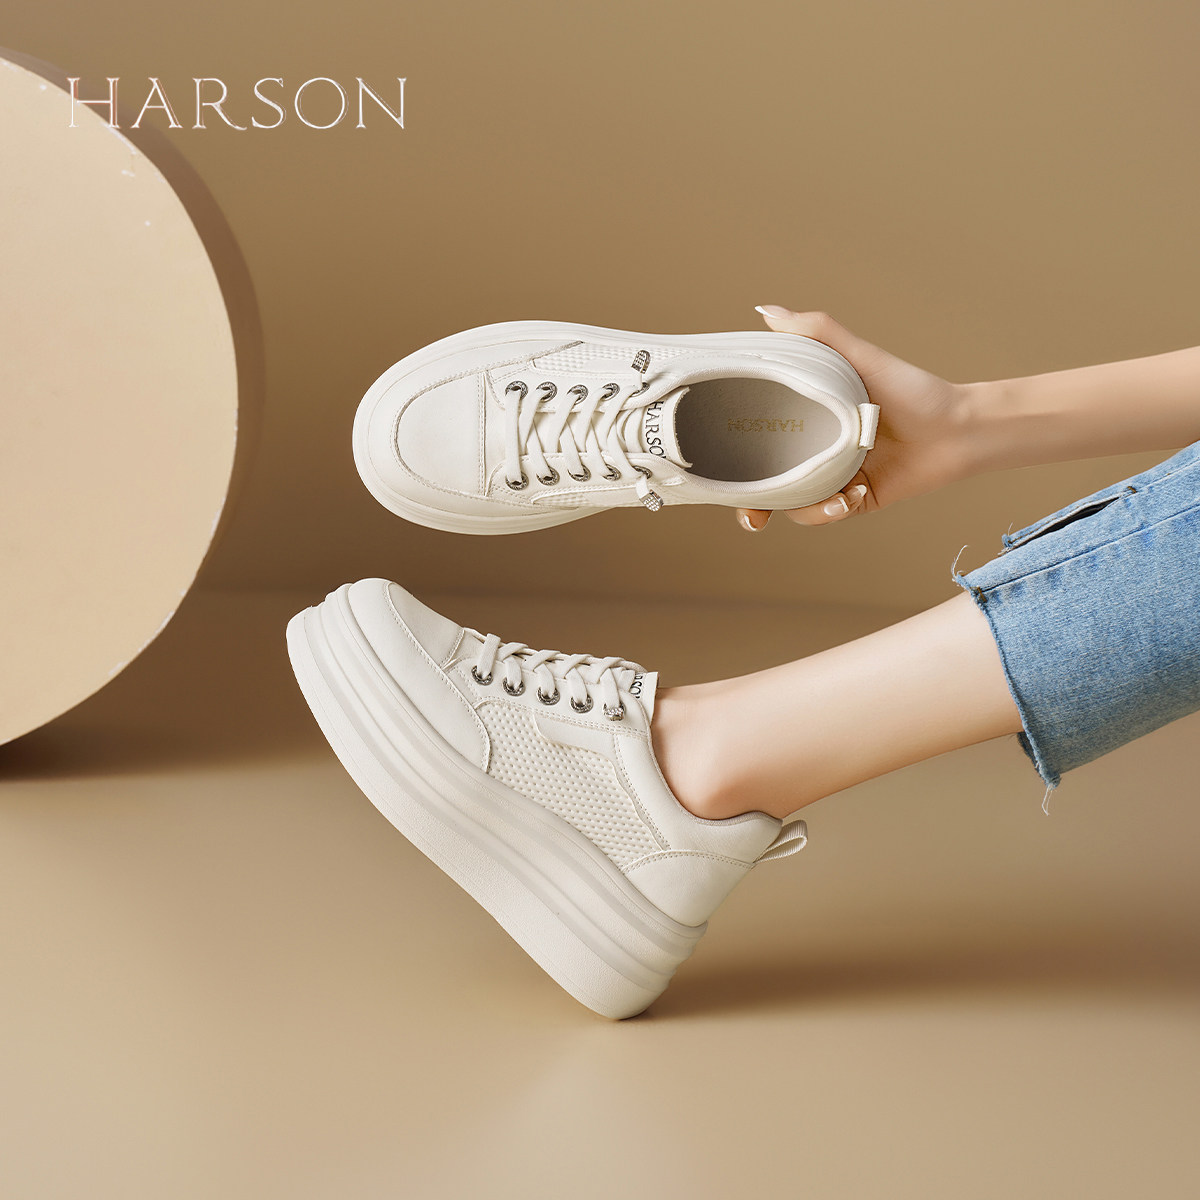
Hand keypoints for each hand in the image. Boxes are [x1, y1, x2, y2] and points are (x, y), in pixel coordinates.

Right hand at [737, 305, 969, 530]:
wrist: (956, 428)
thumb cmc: (909, 388)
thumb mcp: (857, 356)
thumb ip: (814, 332)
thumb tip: (764, 311)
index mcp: (804, 420)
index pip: (755, 443)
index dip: (732, 461)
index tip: (715, 469)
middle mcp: (812, 451)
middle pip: (766, 485)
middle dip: (753, 507)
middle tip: (753, 515)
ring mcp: (831, 479)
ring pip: (794, 506)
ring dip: (805, 507)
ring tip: (833, 494)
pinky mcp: (852, 501)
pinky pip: (826, 515)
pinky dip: (832, 509)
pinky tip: (852, 494)